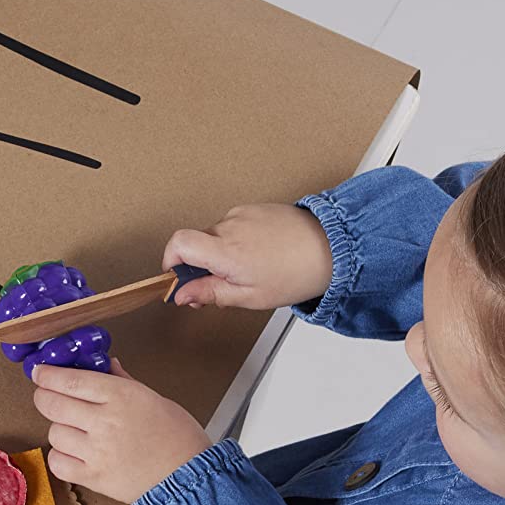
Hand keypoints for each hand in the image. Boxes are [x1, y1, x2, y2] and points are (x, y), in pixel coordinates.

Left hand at [34, 361, 209, 504]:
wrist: (188, 477)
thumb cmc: (178, 438)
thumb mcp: (154, 398)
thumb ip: (122, 382)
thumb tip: (106, 366)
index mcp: (121, 396)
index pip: (70, 380)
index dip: (47, 375)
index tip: (40, 373)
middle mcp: (104, 422)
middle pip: (52, 404)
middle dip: (44, 397)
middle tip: (47, 397)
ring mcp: (96, 451)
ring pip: (54, 433)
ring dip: (59, 429)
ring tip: (76, 430)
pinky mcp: (93, 477)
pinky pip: (57, 463)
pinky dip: (61, 456)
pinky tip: (74, 452)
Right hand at [164, 202, 332, 309]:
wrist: (333, 248)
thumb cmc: (297, 274)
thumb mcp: (249, 296)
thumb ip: (209, 293)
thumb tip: (182, 295)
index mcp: (225, 250)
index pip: (178, 244)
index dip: (171, 261)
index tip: (178, 277)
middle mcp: (230, 226)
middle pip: (196, 242)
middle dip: (202, 264)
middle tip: (222, 284)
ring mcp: (243, 213)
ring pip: (216, 235)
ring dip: (223, 253)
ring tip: (251, 269)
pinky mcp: (255, 208)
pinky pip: (234, 226)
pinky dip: (239, 241)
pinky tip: (260, 254)